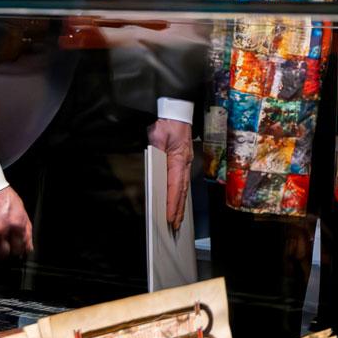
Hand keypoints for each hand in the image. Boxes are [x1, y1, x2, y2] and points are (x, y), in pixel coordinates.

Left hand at [148, 117, 193, 231]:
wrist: (178, 112)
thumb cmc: (169, 122)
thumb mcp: (158, 134)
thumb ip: (154, 149)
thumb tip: (152, 161)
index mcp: (178, 159)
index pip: (175, 185)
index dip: (173, 202)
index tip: (170, 216)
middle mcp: (184, 163)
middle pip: (181, 191)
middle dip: (179, 209)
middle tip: (175, 225)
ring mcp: (185, 163)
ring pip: (183, 188)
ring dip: (180, 204)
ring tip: (178, 219)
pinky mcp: (182, 161)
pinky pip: (182, 182)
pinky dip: (180, 194)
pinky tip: (178, 201)